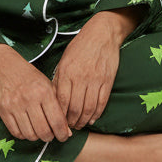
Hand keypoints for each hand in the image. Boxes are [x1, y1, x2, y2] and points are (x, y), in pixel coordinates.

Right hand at [0, 40, 70, 142]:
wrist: (3, 66)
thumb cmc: (29, 76)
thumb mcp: (47, 85)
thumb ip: (58, 106)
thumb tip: (67, 130)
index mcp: (44, 91)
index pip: (57, 120)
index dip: (62, 133)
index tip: (63, 137)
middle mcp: (30, 99)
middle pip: (43, 131)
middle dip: (49, 137)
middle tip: (50, 135)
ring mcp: (15, 106)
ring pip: (30, 134)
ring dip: (36, 137)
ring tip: (38, 131)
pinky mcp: (3, 111)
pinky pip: (16, 132)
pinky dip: (23, 135)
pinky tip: (27, 129)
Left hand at [53, 9, 141, 128]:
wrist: (103, 33)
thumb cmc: (80, 45)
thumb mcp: (64, 59)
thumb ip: (59, 79)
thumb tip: (54, 99)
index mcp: (67, 72)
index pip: (62, 101)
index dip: (60, 116)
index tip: (58, 122)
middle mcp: (81, 77)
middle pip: (75, 108)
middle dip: (71, 122)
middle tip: (69, 128)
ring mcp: (96, 79)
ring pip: (89, 108)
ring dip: (83, 121)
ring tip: (79, 125)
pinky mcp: (107, 80)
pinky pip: (102, 102)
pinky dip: (97, 114)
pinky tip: (91, 118)